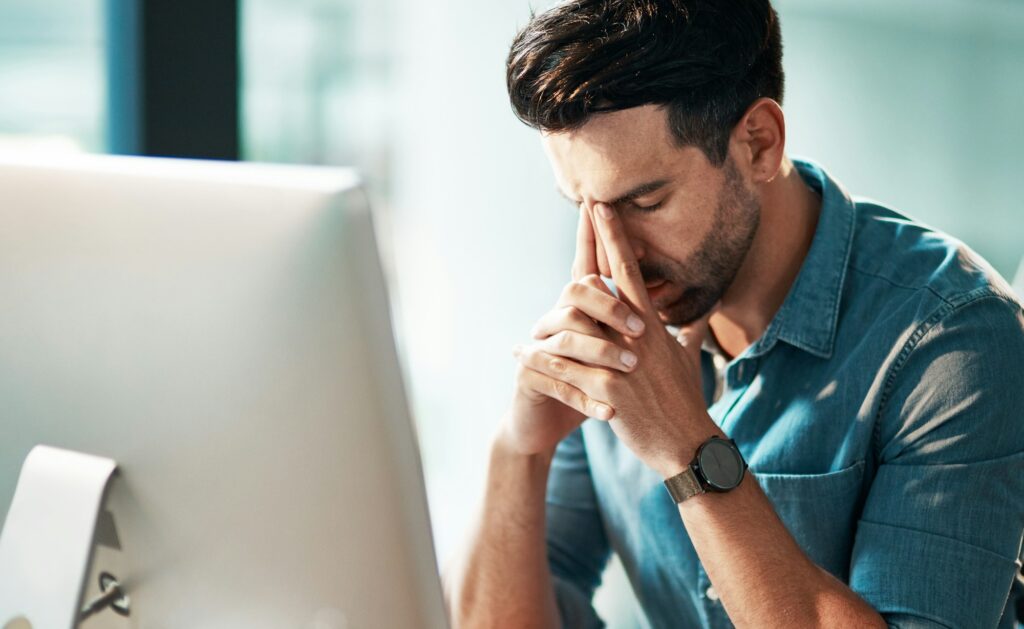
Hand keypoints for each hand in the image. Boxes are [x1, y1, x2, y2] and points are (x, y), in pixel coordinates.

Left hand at [514, 202, 718, 477]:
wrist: (686, 441)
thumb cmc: (686, 401)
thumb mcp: (689, 362)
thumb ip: (688, 335)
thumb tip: (698, 320)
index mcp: (651, 325)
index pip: (630, 271)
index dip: (616, 238)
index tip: (603, 208)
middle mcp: (637, 334)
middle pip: (610, 279)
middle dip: (597, 240)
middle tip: (586, 203)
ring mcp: (623, 359)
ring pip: (583, 319)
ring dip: (559, 298)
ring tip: (548, 271)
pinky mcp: (609, 388)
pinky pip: (569, 368)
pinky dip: (545, 359)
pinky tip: (521, 354)